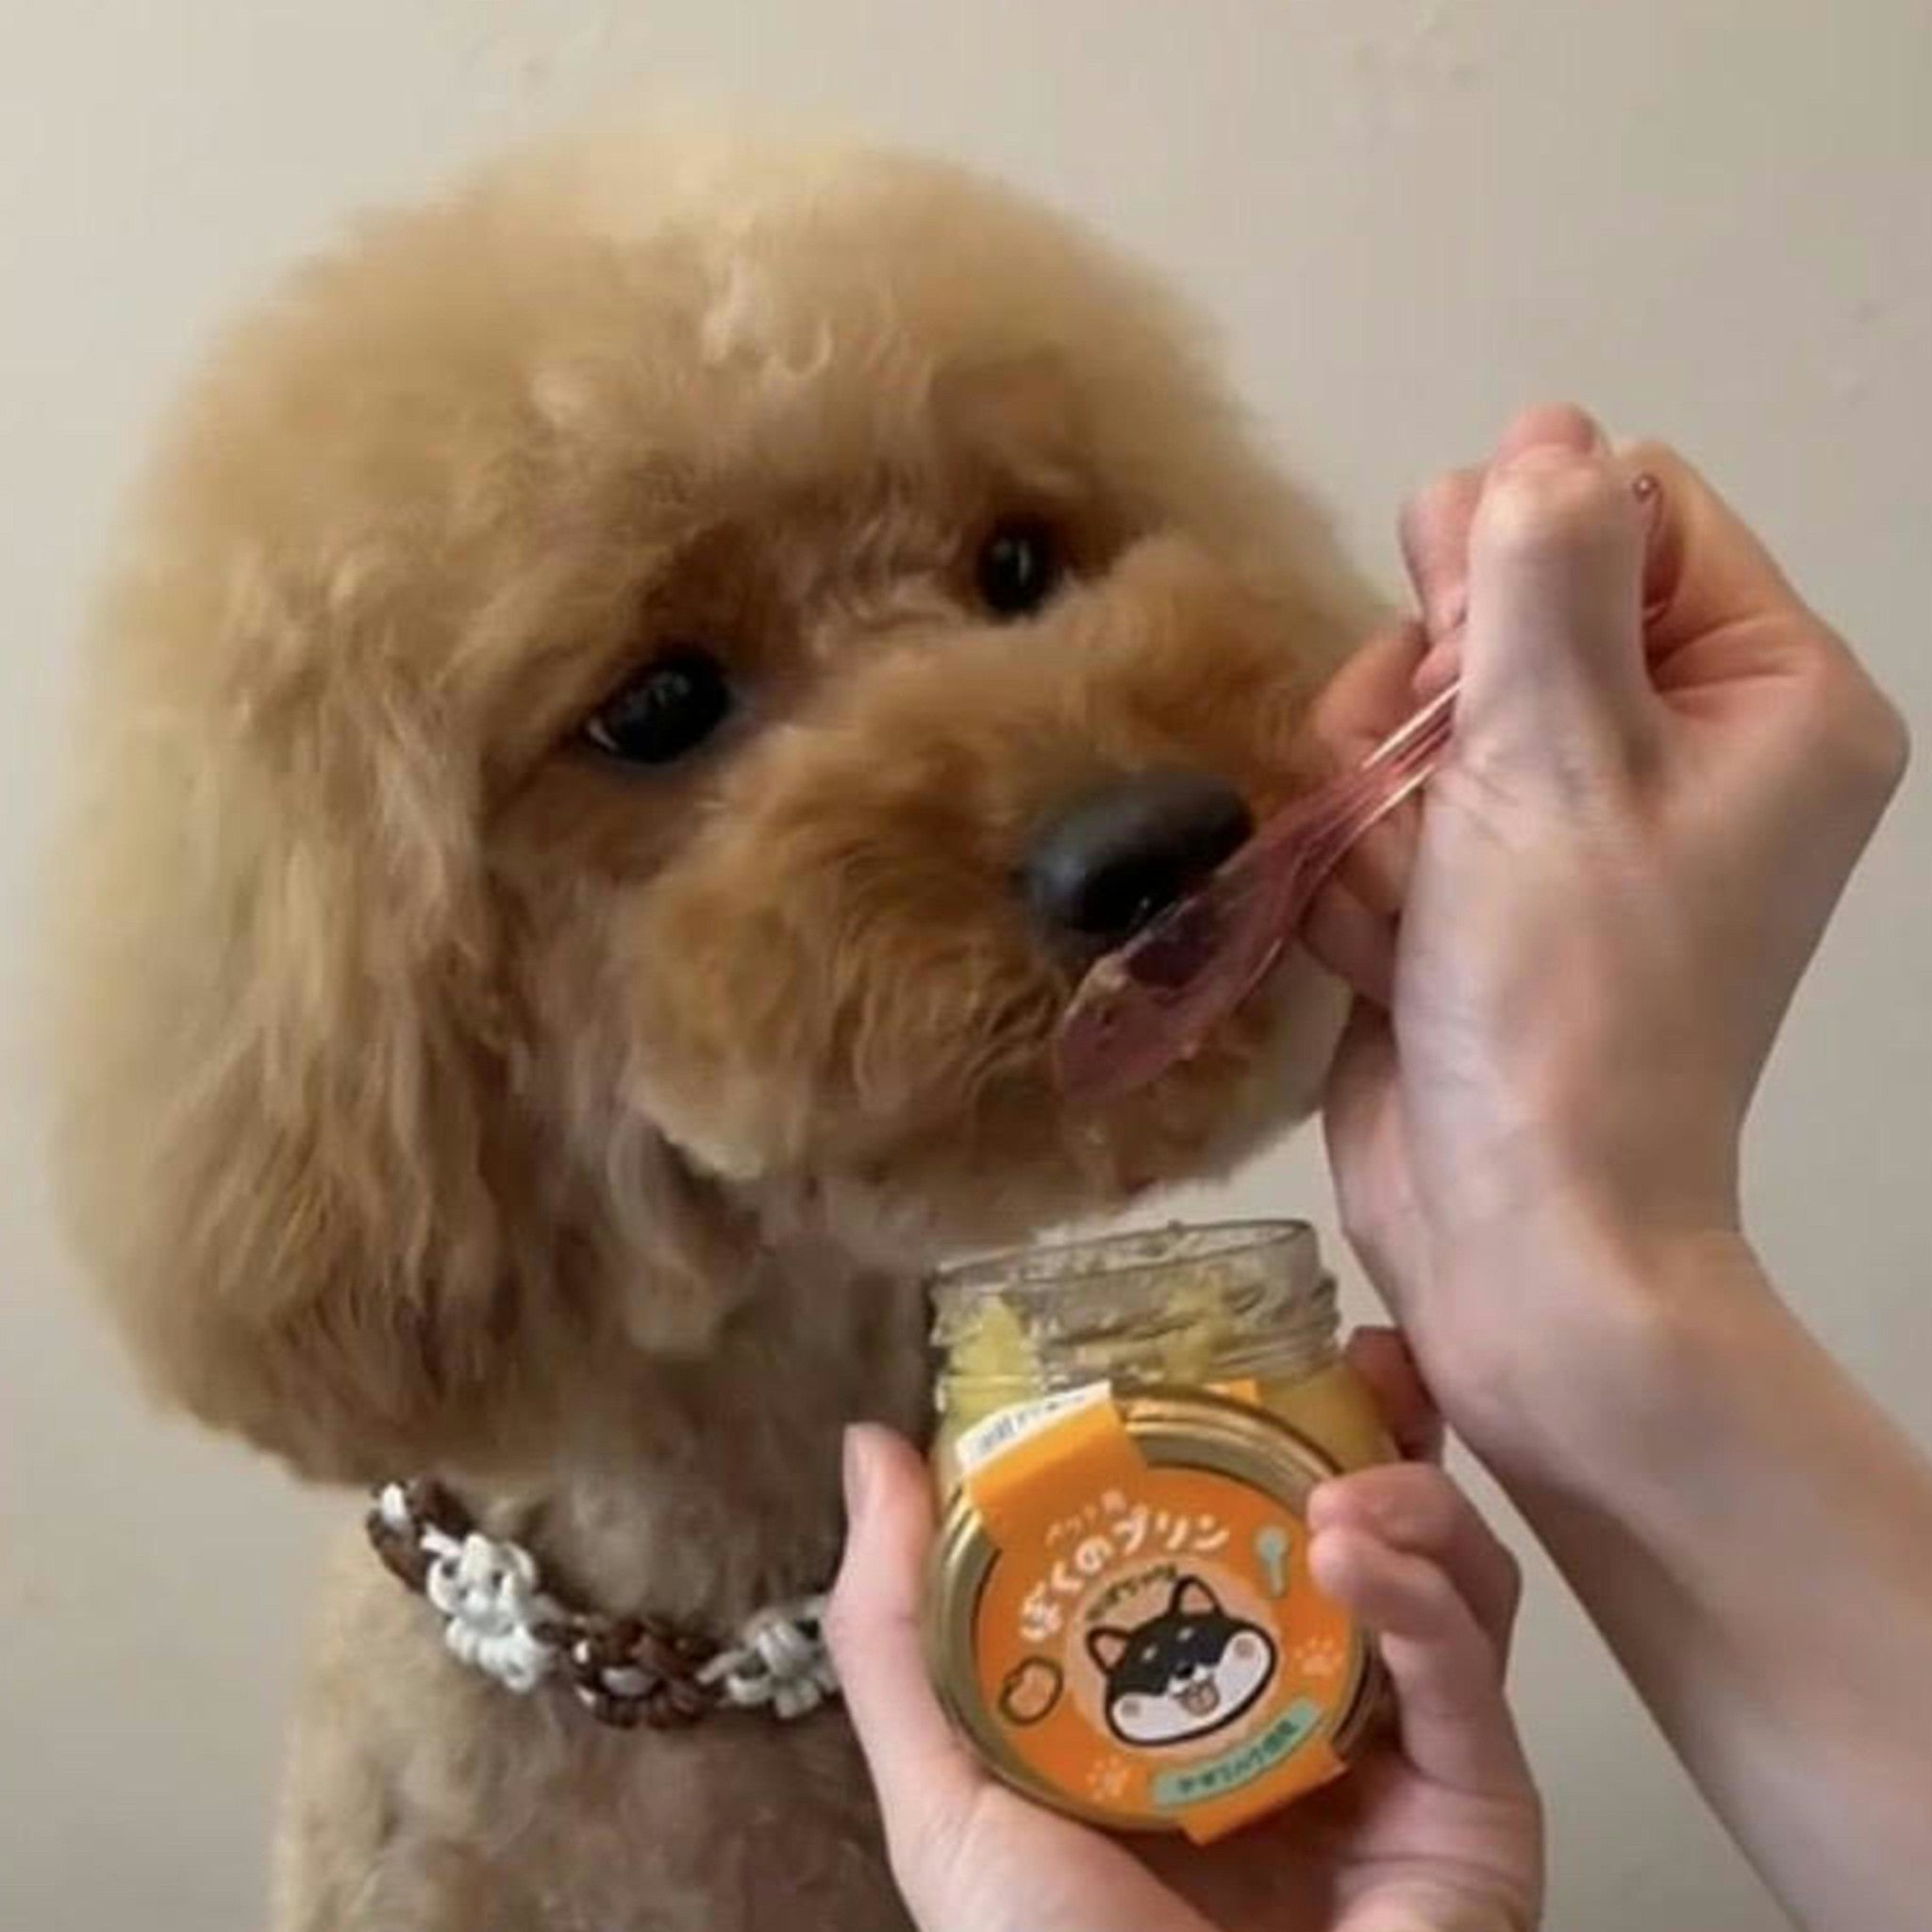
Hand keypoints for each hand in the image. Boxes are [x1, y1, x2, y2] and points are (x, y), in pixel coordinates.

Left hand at [826, 1337, 1540, 1931]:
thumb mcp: (948, 1798)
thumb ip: (899, 1629)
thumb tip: (872, 1446)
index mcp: (1194, 1694)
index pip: (1238, 1526)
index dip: (1247, 1423)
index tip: (1231, 1337)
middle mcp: (1305, 1712)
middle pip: (1366, 1536)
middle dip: (1373, 1434)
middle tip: (1363, 1361)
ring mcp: (1401, 1759)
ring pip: (1448, 1588)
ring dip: (1406, 1506)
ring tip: (1340, 1489)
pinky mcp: (1479, 1812)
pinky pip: (1474, 1684)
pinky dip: (1429, 1602)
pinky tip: (1360, 1557)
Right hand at [1304, 404, 1907, 1439]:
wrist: (1514, 1223)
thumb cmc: (1565, 1000)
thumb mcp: (1557, 756)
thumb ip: (1539, 572)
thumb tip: (1544, 432)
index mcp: (1765, 692)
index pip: (1624, 512)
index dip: (1519, 572)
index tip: (1481, 689)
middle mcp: (1681, 743)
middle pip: (1501, 602)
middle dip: (1431, 707)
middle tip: (1445, 809)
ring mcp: (1572, 818)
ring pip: (1414, 704)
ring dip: (1381, 806)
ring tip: (1412, 909)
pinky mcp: (1480, 878)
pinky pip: (1383, 798)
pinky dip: (1368, 872)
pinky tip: (1389, 951)